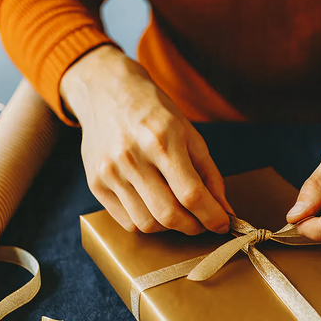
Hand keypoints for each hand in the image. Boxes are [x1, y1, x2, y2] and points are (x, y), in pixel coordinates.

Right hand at [61, 45, 232, 234]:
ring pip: (147, 223)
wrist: (107, 92)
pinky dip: (148, 223)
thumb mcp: (190, 135)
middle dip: (193, 227)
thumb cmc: (155, 113)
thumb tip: (224, 210)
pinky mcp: (95, 183)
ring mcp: (110, 172)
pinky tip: (156, 208)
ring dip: (170, 227)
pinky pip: (127, 222)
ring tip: (179, 213)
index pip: (191, 194)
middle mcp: (132, 157)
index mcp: (162, 140)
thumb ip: (209, 175)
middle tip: (203, 222)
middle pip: (168, 214)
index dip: (212, 216)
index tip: (223, 224)